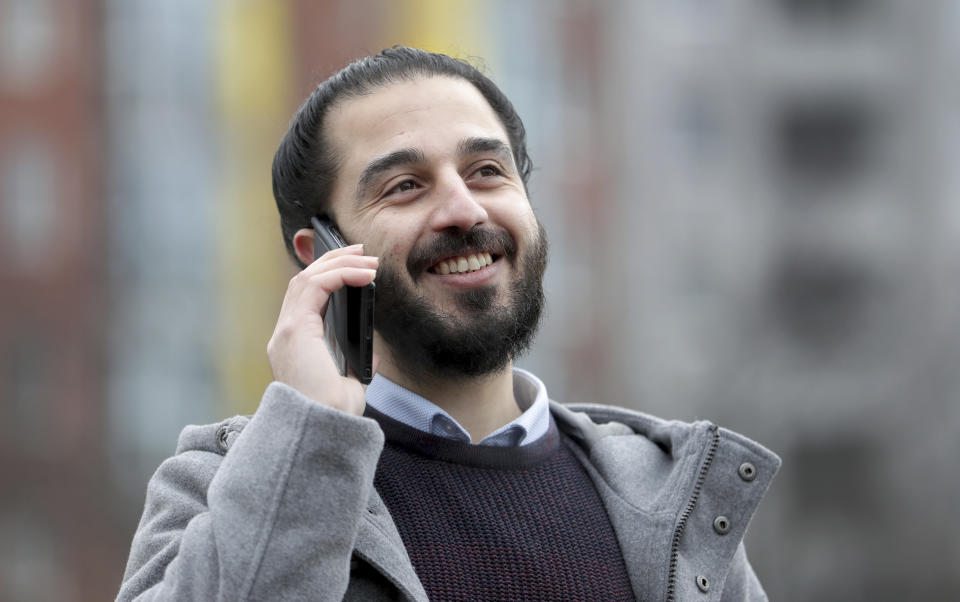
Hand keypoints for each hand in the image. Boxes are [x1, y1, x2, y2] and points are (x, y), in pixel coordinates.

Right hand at [266, 244, 377, 414]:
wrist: (323, 431)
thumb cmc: (335, 416)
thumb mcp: (349, 384)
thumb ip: (354, 363)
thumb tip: (371, 350)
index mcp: (293, 348)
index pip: (304, 299)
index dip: (326, 276)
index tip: (353, 265)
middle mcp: (284, 337)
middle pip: (302, 282)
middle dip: (332, 261)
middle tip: (360, 251)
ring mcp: (286, 333)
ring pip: (307, 279)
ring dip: (339, 264)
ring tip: (367, 260)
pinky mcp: (295, 330)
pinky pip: (316, 286)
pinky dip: (340, 274)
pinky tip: (365, 275)